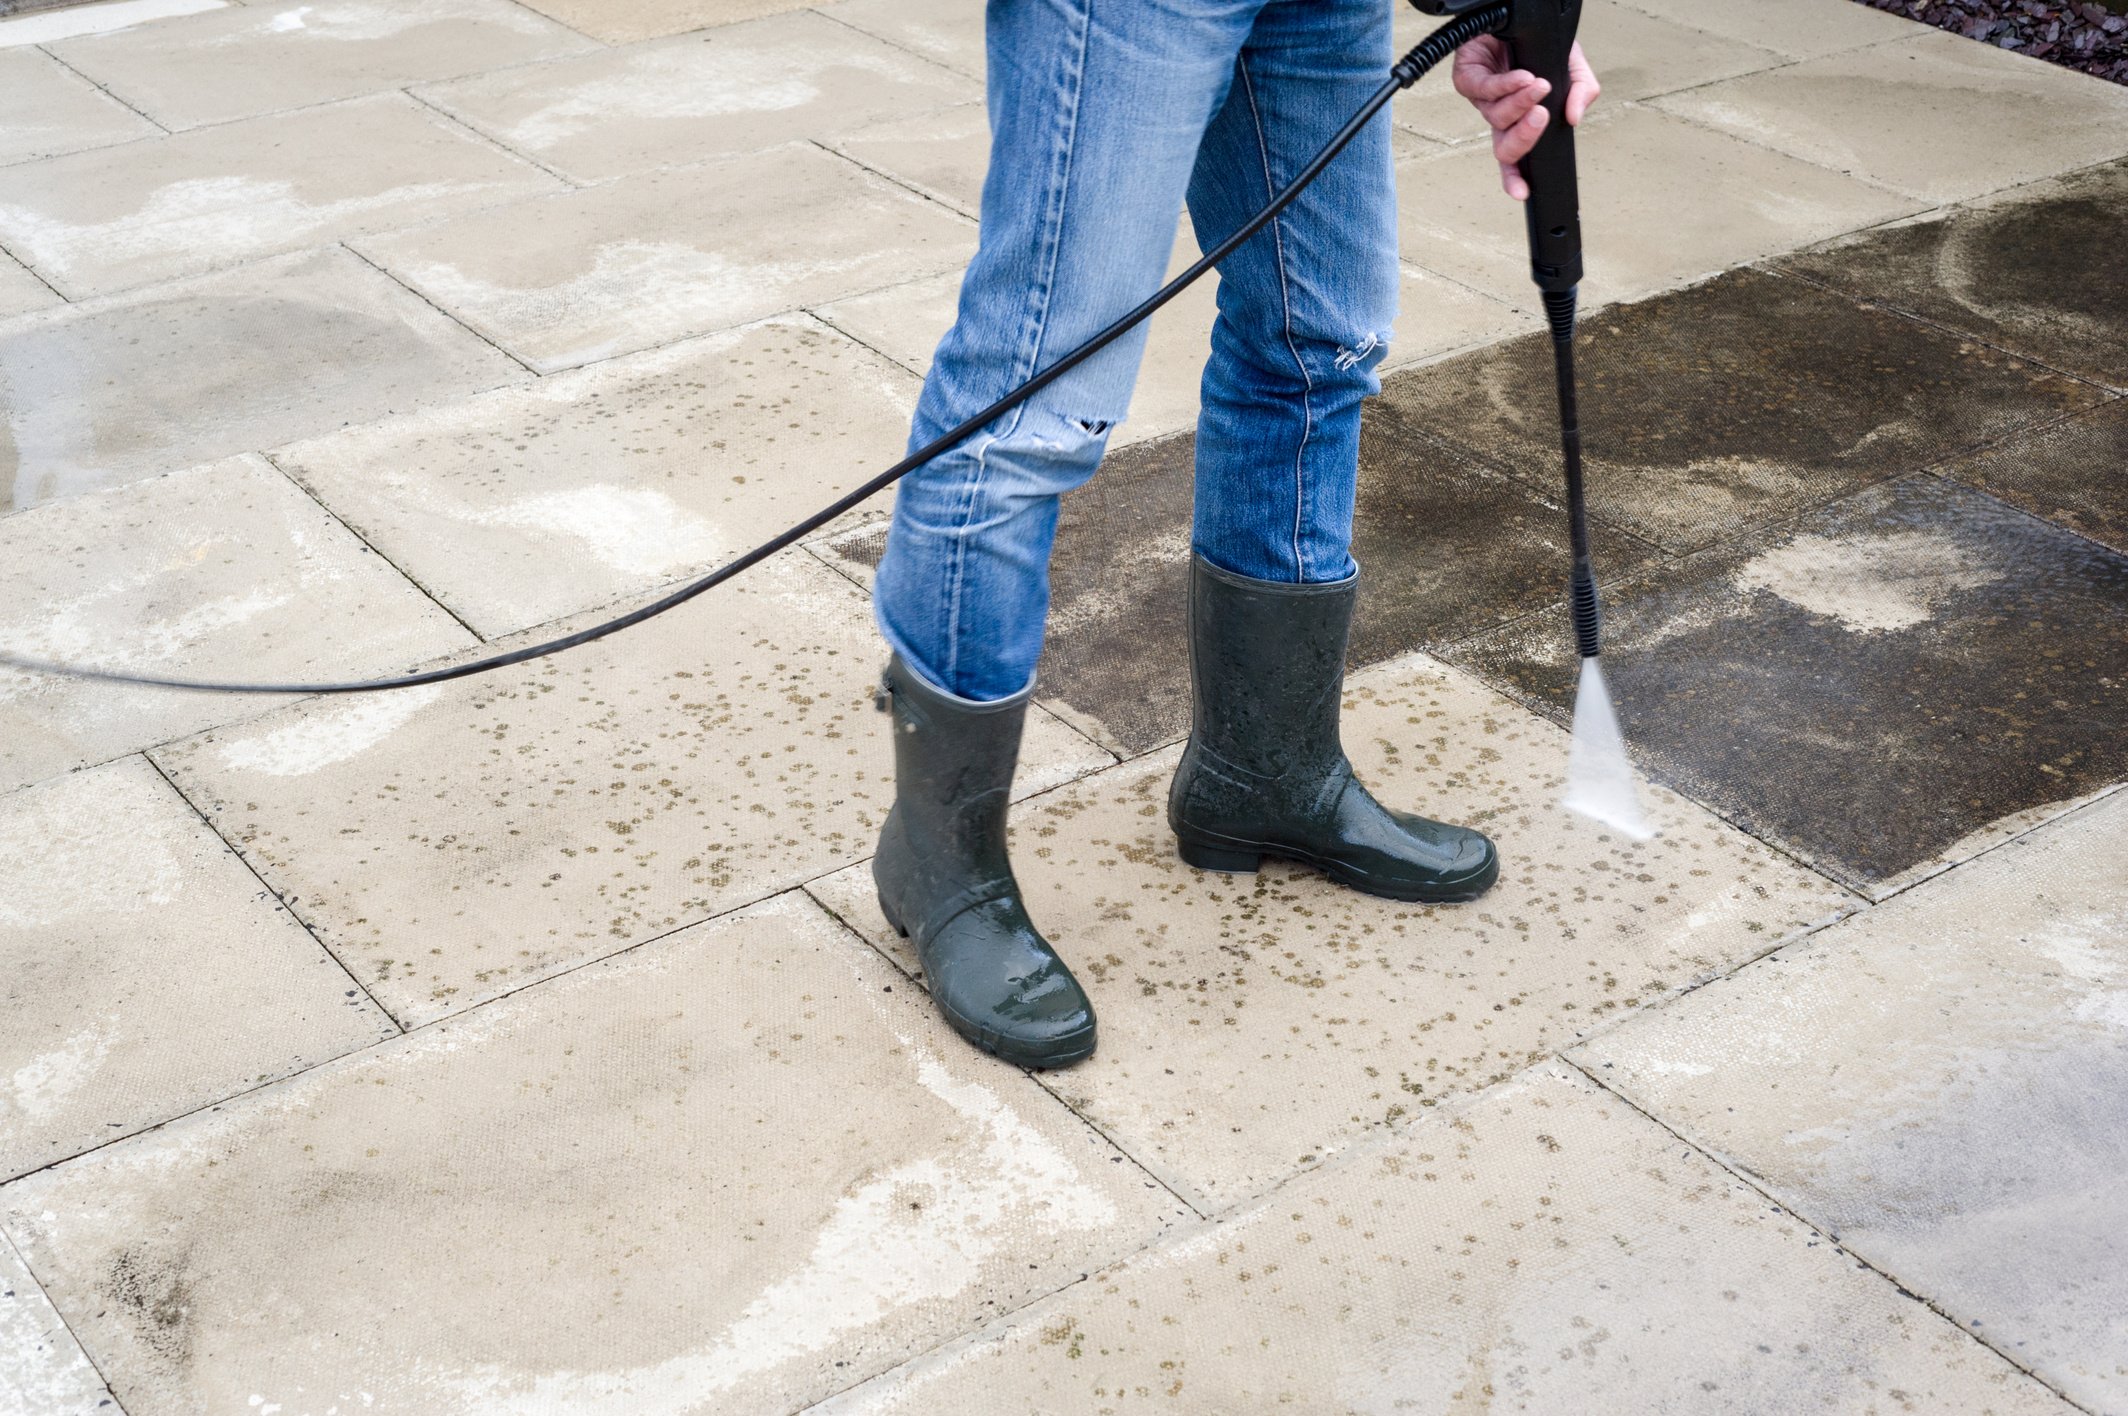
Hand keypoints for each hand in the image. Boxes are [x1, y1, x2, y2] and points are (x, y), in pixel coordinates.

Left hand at [1451, 38, 1599, 199]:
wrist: (1524, 16)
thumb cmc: (1541, 44)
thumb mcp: (1573, 66)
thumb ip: (1583, 91)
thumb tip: (1575, 117)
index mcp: (1521, 120)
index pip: (1517, 158)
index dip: (1516, 177)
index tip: (1523, 191)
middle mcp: (1500, 114)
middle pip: (1504, 147)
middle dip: (1524, 137)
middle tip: (1542, 118)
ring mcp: (1482, 98)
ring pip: (1497, 116)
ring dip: (1521, 102)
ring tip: (1540, 85)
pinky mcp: (1467, 77)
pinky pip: (1483, 89)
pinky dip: (1505, 85)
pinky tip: (1522, 77)